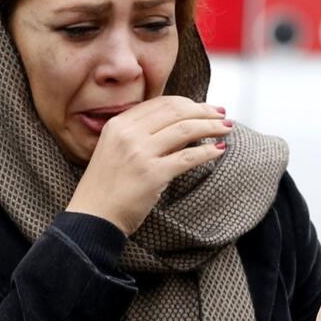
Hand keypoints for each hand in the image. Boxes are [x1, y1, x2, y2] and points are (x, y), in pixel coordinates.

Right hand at [66, 96, 232, 235]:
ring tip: (227, 129)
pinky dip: (208, 152)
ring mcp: (140, 153)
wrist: (93, 217)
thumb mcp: (115, 149)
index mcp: (119, 124)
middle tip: (222, 116)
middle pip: (177, 112)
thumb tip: (180, 124)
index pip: (162, 103)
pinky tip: (219, 151)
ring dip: (212, 128)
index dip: (189, 103)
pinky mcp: (153, 174)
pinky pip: (189, 157)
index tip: (206, 108)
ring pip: (186, 130)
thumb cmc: (107, 187)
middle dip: (205, 112)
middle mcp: (128, 134)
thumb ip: (140, 134)